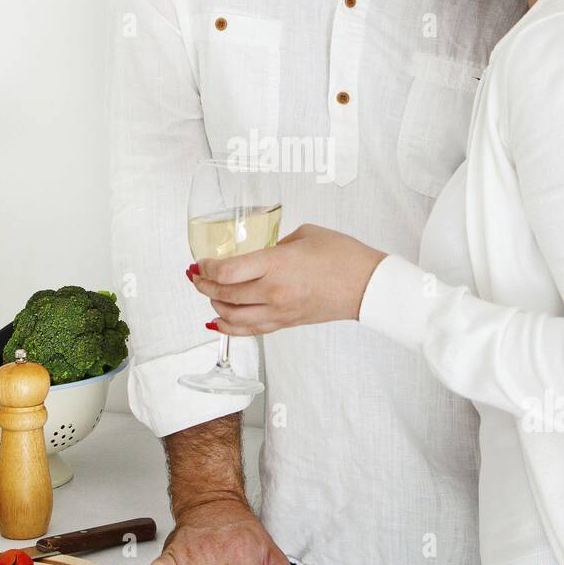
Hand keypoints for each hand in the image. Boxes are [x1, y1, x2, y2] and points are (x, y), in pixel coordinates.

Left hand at [188, 223, 386, 334]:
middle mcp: (273, 291)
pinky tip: (218, 321)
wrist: (367, 286)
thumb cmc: (343, 256)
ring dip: (214, 305)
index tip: (201, 262)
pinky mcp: (286, 323)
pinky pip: (250, 330)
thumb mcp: (305, 235)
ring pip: (232, 317)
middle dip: (203, 286)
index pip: (226, 273)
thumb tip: (261, 252)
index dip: (206, 268)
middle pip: (223, 295)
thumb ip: (277, 244)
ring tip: (208, 294)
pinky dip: (229, 327)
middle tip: (195, 276)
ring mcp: (279, 311)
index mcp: (276, 264)